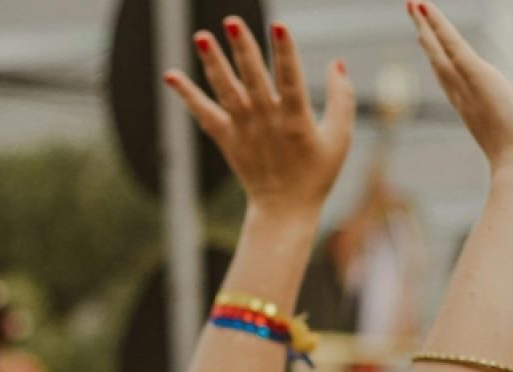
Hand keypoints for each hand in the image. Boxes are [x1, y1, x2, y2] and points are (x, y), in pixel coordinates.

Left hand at [164, 19, 353, 218]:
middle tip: (231, 21)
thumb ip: (342, 99)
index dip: (285, 52)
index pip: (290, 79)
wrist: (284, 210)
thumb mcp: (340, 138)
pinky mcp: (226, 139)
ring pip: (226, 90)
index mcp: (296, 120)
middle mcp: (266, 121)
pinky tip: (170, 76)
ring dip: (212, 62)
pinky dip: (187, 96)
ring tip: (200, 36)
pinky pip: (204, 114)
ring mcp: (243, 129)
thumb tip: (338, 64)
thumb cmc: (317, 173)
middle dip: (242, 49)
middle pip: (253, 78)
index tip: (278, 26)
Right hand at [409, 2, 512, 178]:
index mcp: (471, 109)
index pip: (450, 78)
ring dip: (425, 25)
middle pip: (437, 62)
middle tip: (412, 15)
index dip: (437, 58)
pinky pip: (451, 44)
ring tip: (412, 4)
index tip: (426, 41)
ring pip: (439, 50)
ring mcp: (465, 86)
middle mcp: (462, 97)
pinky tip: (424, 8)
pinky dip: (437, 25)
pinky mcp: (476, 74)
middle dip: (425, 37)